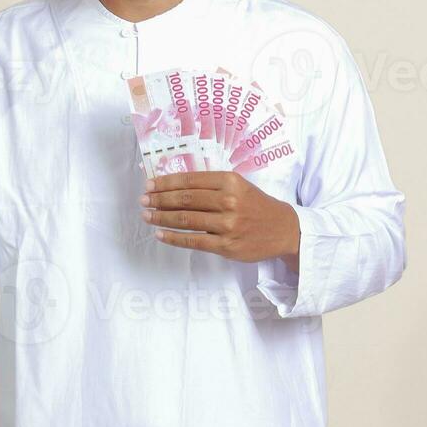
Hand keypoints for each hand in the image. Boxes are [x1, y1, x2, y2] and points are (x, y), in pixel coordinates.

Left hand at [139, 171, 300, 262]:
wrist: (283, 229)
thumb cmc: (256, 205)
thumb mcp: (238, 186)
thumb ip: (211, 184)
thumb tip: (174, 185)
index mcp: (230, 181)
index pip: (191, 180)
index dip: (166, 182)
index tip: (149, 184)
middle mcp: (229, 201)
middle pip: (185, 199)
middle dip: (159, 199)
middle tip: (143, 200)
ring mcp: (227, 225)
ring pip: (186, 220)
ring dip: (161, 217)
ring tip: (147, 216)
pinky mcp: (226, 246)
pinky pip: (193, 241)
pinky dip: (173, 238)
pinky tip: (160, 234)